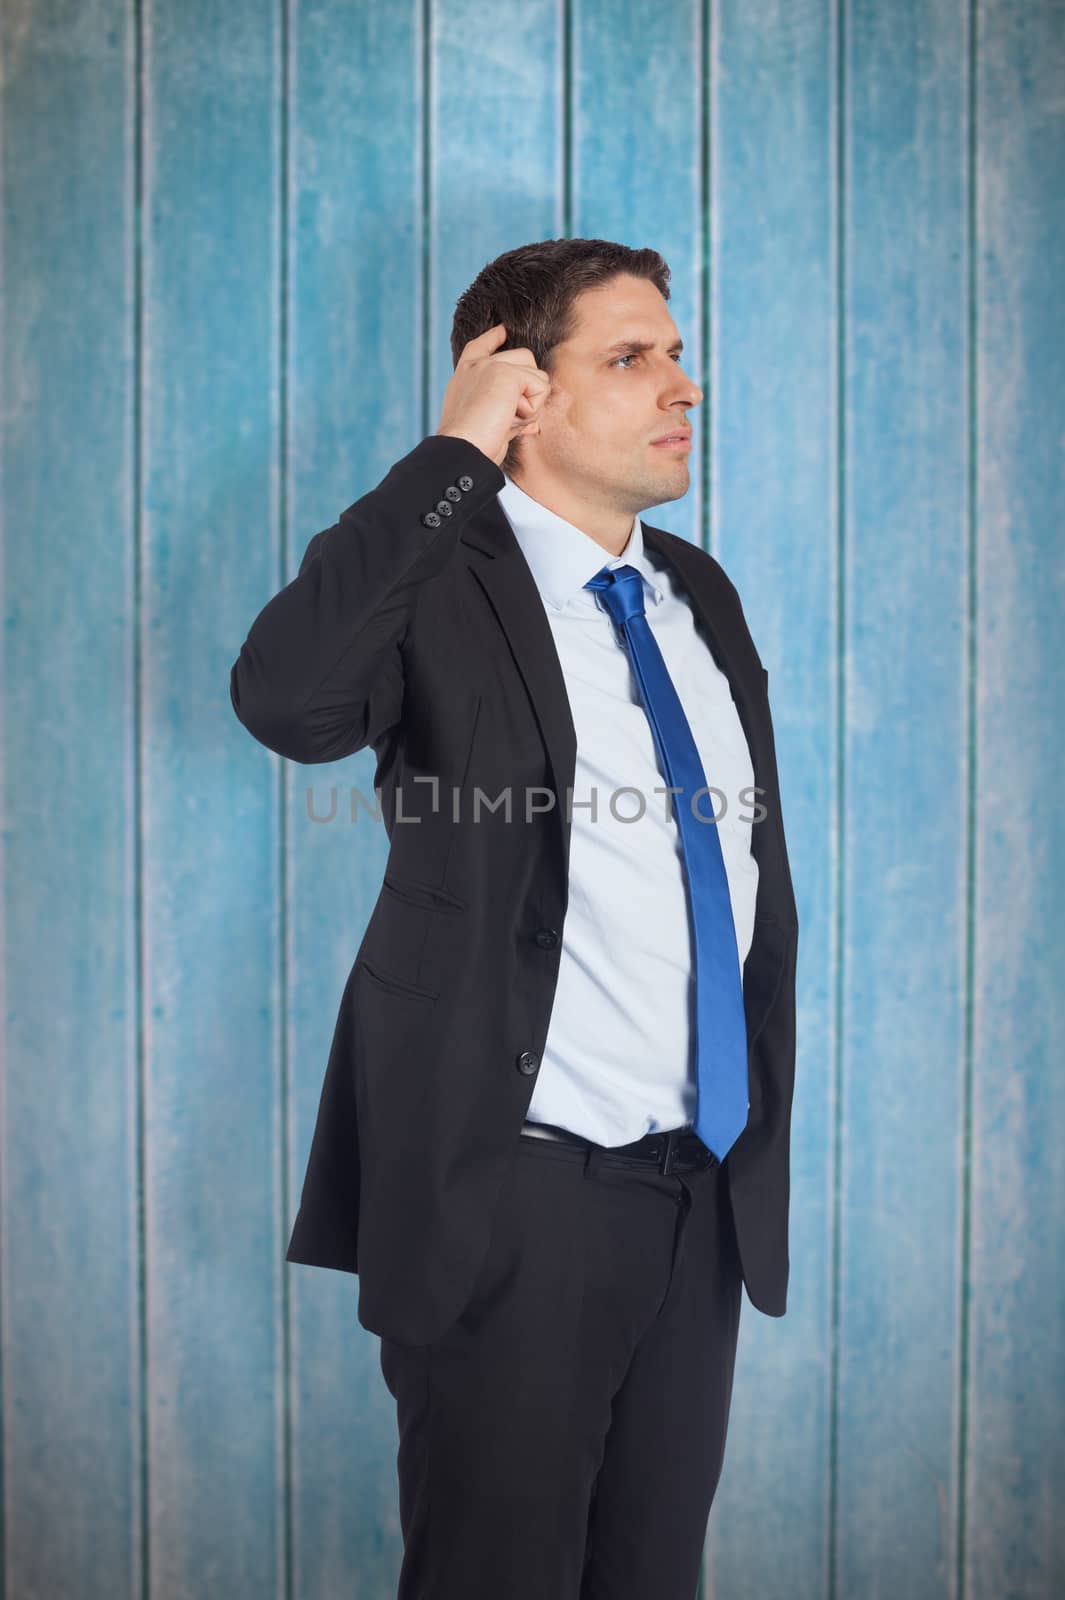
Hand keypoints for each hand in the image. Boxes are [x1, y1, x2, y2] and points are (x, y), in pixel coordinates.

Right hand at [435, 323, 550, 467]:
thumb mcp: (488, 420)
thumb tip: (532, 423)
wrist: (463, 449)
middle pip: (525, 358)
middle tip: (507, 417)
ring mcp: (492, 365)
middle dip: (528, 390)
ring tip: (506, 419)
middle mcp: (477, 365)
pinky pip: (541, 388)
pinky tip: (510, 419)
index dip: (493, 338)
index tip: (502, 330)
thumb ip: (507, 410)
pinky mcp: (507, 373)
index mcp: (465, 374)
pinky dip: (532, 410)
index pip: (481, 346)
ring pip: (537, 375)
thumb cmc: (472, 445)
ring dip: (531, 404)